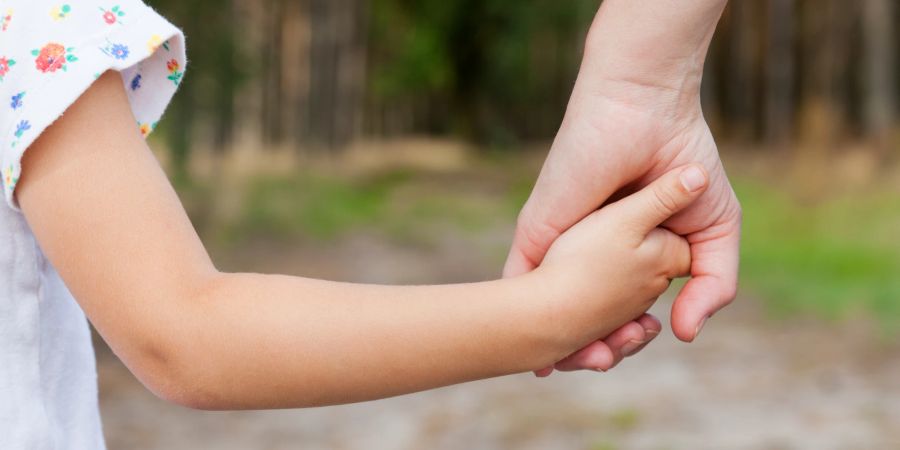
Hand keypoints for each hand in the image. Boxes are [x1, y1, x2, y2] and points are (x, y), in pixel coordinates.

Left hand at [505, 1, 739, 374]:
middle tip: (604, 360)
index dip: (629, 339)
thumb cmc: (684, 162)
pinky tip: (532, 348)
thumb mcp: (714, 232)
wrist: (647, 112)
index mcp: (627, 258)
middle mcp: (589, 257)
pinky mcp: (535, 235)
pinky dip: (524, 320)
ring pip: (550, 313)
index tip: (643, 341)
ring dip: (560, 345)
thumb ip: (711, 284)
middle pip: (584, 321)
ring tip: (585, 358)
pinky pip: (519, 286)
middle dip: (594, 350)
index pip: (622, 315)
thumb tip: (686, 334)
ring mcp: (560, 248)